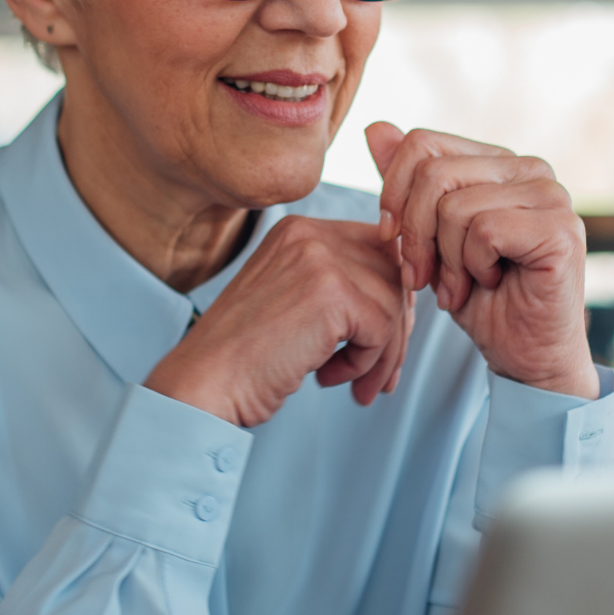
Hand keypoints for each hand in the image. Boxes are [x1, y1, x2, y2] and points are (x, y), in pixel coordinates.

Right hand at [145, 217, 414, 427]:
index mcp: (299, 230)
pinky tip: (328, 378)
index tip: (377, 342)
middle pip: (393, 274)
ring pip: (394, 304)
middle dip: (395, 330)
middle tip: (378, 375)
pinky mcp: (331, 293)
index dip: (388, 299)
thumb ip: (340, 287)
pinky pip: (383, 328)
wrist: (204, 383)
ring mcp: (320, 258)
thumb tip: (409, 298)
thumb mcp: (292, 302)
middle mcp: (310, 233)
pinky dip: (366, 363)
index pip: (377, 251)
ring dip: (382, 354)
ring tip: (354, 383)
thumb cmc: (246, 357)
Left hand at [369, 122, 597, 399]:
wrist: (523, 355)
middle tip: (424, 277)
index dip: (393, 193)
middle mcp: (530, 169)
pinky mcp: (561, 229)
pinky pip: (484, 231)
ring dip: (446, 261)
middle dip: (415, 235)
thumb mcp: (428, 238)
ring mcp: (551, 195)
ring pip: (455, 206)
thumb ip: (407, 184)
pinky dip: (473, 267)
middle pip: (434, 174)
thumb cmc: (479, 298)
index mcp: (498, 162)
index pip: (423, 143)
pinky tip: (492, 283)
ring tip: (462, 285)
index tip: (391, 240)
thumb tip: (376, 128)